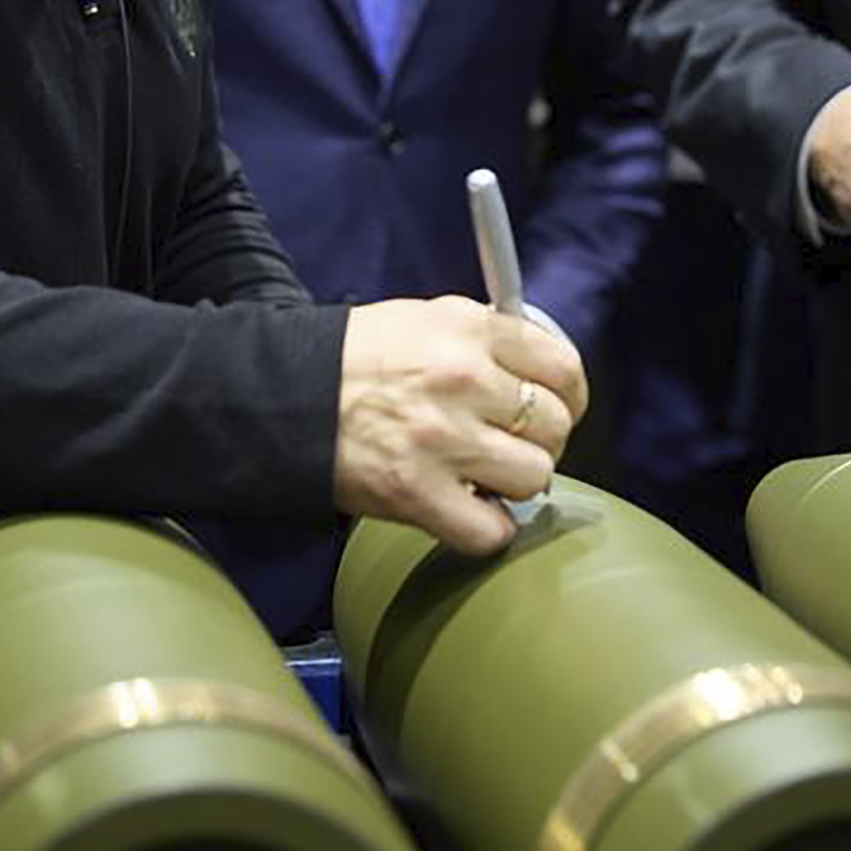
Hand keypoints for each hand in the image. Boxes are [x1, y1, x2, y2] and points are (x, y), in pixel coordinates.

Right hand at [333, 296, 587, 556]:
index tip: (559, 409)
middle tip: (512, 446)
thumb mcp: (424, 319)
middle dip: (541, 442)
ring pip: (533, 477)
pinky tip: (466, 511)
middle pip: (555, 426)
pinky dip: (485, 530)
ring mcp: (443, 439)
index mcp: (469, 330)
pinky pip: (489, 531)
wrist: (280, 396)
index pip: (563, 367)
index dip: (570, 396)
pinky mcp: (417, 494)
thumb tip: (540, 367)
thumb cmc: (353, 359)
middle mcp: (463, 380)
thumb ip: (486, 336)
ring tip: (484, 477)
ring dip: (514, 485)